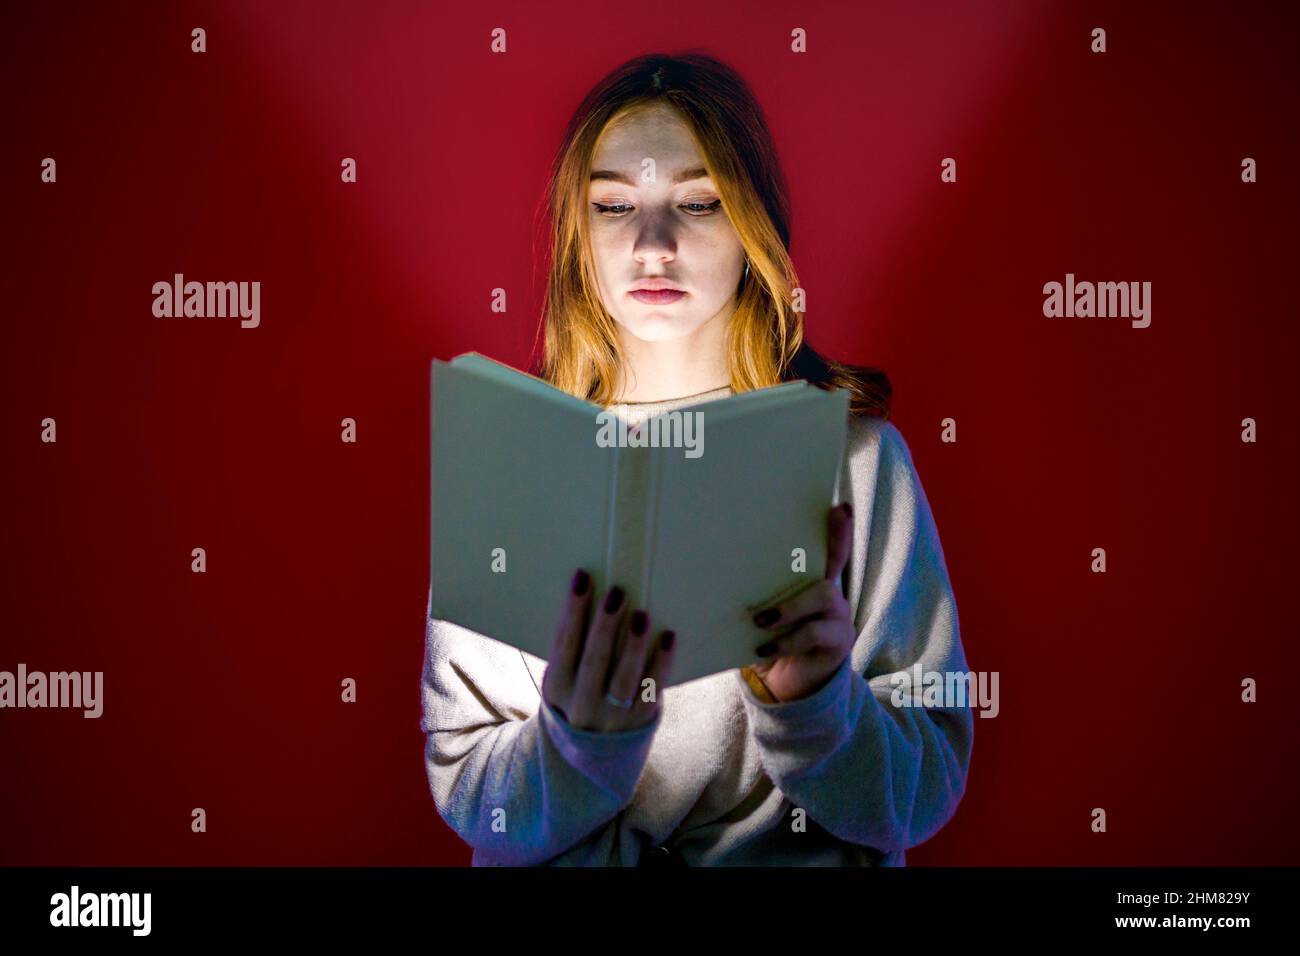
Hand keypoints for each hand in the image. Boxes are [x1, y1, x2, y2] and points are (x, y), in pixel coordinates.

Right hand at [541, 569, 675, 731]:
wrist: (591, 753)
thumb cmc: (578, 695)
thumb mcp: (564, 678)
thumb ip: (574, 648)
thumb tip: (594, 595)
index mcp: (556, 688)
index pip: (563, 643)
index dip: (572, 610)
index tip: (582, 578)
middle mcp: (581, 705)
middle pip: (593, 659)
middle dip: (605, 624)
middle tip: (617, 592)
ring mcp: (611, 717)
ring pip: (623, 678)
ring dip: (633, 644)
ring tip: (642, 614)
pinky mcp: (639, 722)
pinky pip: (652, 690)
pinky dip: (661, 663)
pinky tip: (668, 637)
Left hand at [748, 502, 855, 702]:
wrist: (784, 686)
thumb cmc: (768, 642)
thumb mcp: (758, 615)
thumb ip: (751, 594)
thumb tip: (709, 570)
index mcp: (811, 583)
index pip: (830, 550)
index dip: (838, 530)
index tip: (840, 507)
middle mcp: (831, 595)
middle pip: (833, 563)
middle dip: (831, 542)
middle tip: (820, 529)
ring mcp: (839, 618)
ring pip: (823, 595)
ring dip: (789, 605)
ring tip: (760, 619)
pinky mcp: (838, 643)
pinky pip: (814, 633)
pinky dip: (786, 640)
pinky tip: (763, 648)